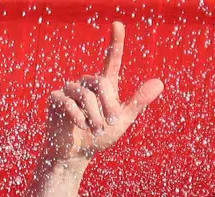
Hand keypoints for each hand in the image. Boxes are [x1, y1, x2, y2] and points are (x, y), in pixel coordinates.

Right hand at [43, 22, 163, 164]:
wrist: (77, 154)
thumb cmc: (100, 136)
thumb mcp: (123, 120)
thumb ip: (138, 101)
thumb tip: (159, 82)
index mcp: (104, 86)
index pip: (110, 60)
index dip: (115, 42)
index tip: (118, 24)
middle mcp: (86, 83)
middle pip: (100, 82)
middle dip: (108, 105)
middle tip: (111, 123)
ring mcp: (69, 90)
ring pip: (85, 94)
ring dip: (94, 115)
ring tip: (96, 129)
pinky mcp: (55, 99)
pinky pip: (68, 102)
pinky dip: (78, 117)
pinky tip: (81, 126)